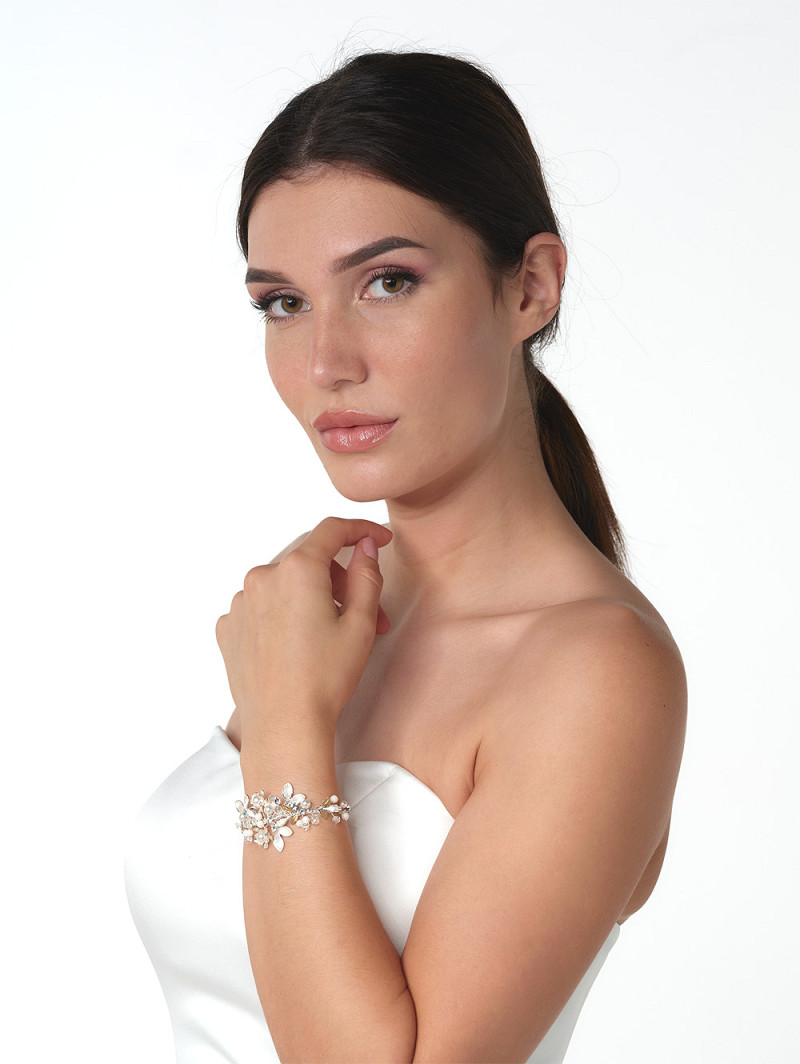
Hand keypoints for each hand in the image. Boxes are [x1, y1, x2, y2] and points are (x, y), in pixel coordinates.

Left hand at [215, 517, 391, 751]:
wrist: (283, 725)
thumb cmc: (324, 678)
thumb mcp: (361, 624)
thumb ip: (367, 575)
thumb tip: (366, 546)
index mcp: (297, 570)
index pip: (332, 531)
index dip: (361, 530)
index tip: (379, 539)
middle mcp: (262, 577)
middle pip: (309, 559)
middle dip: (341, 579)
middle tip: (368, 613)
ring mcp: (240, 603)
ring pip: (285, 583)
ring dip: (312, 597)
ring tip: (332, 635)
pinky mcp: (230, 627)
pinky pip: (262, 605)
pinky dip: (283, 613)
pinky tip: (298, 643)